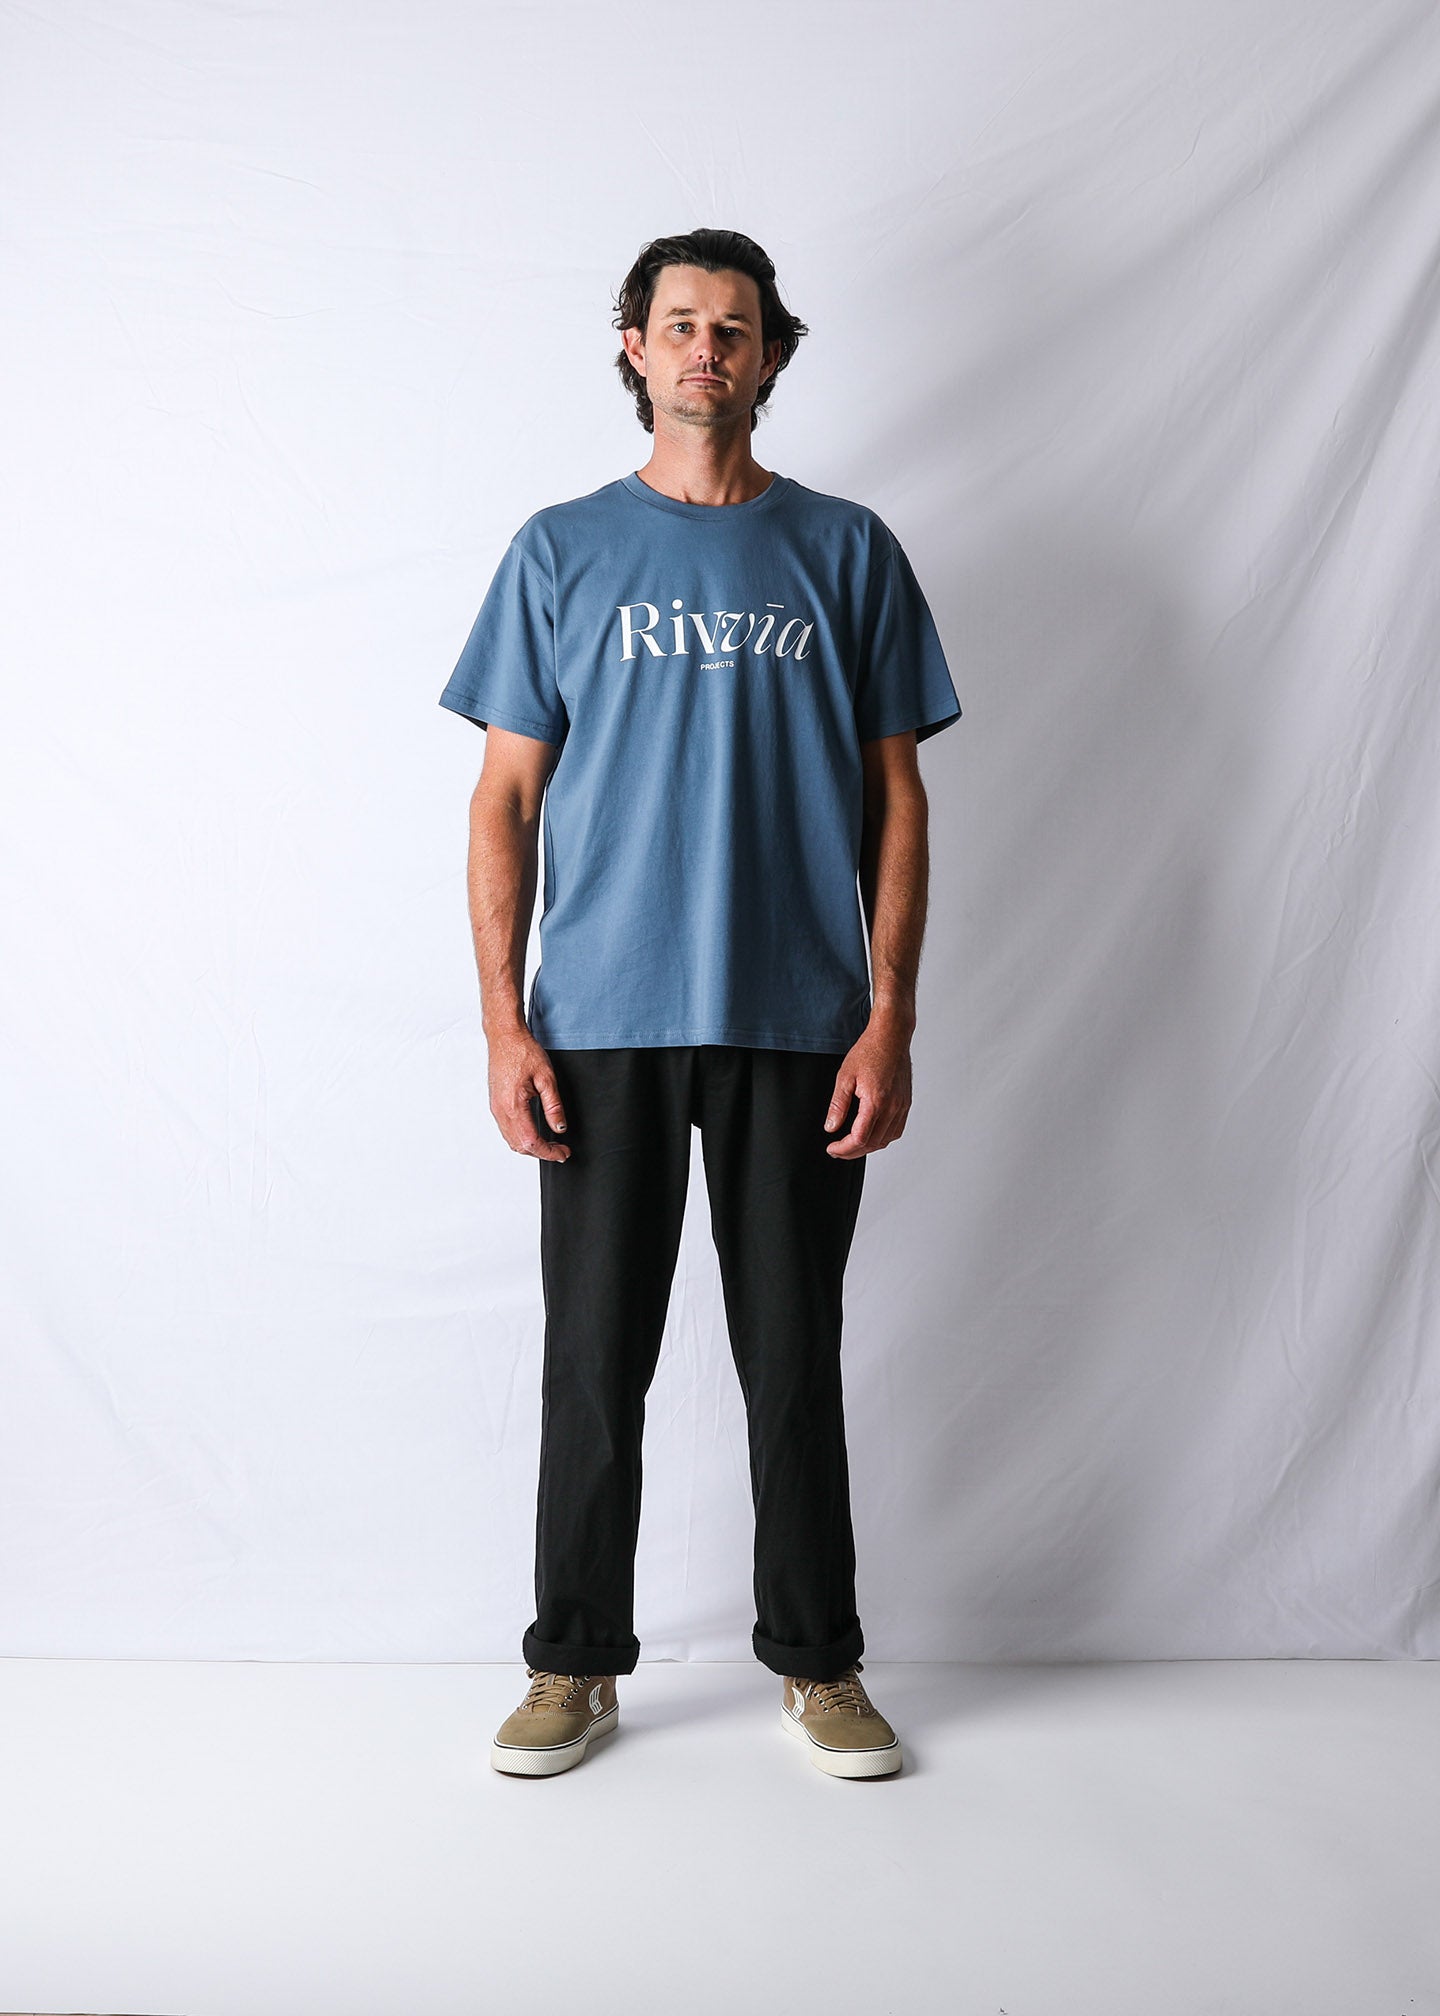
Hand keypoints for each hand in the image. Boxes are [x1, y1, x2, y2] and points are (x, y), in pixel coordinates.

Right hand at [488, 1028, 570, 1161]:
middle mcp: (500, 1111)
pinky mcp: (495, 1103)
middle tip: (561, 1150)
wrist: (504, 1037)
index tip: (563, 1154)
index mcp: (513, 1106)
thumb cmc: (523, 1051)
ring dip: (530, 1147)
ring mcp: (496, 1108)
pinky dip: (521, 1138)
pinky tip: (534, 1133)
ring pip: (511, 1140)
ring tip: (550, 1144)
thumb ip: (553, 1106)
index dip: (549, 1153)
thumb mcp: (546, 1078)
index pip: (531, 1142)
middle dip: (541, 1153)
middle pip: (520, 1146)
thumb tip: (560, 1128)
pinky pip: (506, 1129)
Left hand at [823, 1015, 912, 1157]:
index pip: (859, 1138)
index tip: (832, 1148)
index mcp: (876, 1101)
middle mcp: (892, 1107)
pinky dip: (882, 1138)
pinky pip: (896, 1130)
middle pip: (873, 1143)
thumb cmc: (869, 1052)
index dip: (844, 1149)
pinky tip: (871, 1135)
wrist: (891, 1037)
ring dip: (868, 1147)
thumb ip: (837, 1105)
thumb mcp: (845, 1077)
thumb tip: (831, 1127)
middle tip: (837, 1150)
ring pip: (886, 1140)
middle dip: (853, 1151)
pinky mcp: (906, 1103)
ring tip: (851, 1145)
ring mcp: (901, 1106)